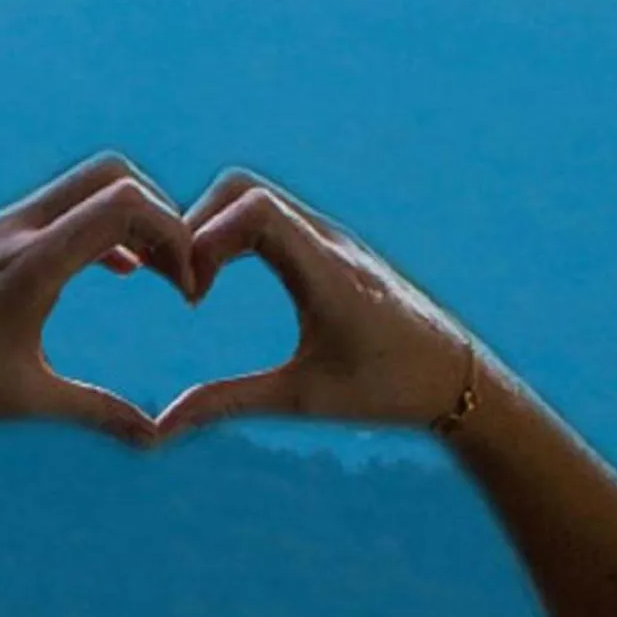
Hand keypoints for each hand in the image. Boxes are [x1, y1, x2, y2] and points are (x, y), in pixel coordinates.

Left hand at [0, 154, 194, 450]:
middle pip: (111, 176)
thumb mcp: (24, 401)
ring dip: (129, 220)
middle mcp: (14, 230)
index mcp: (31, 264)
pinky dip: (96, 227)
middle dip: (161, 213)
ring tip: (155, 273)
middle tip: (180, 269)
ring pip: (81, 190)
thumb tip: (154, 439)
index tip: (188, 288)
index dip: (175, 235)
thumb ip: (97, 412)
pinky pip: (55, 210)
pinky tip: (111, 270)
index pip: (124, 205)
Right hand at [156, 170, 477, 439]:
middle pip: (243, 188)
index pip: (254, 210)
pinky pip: (272, 214)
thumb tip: (160, 428)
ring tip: (195, 284)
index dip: (204, 240)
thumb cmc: (385, 392)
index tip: (192, 297)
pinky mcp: (331, 245)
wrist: (456, 377)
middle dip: (194, 225)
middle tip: (182, 285)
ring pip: (255, 195)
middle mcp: (329, 241)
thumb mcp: (301, 401)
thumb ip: (228, 404)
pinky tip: (221, 279)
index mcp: (328, 273)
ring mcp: (331, 236)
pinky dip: (233, 232)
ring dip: (212, 228)